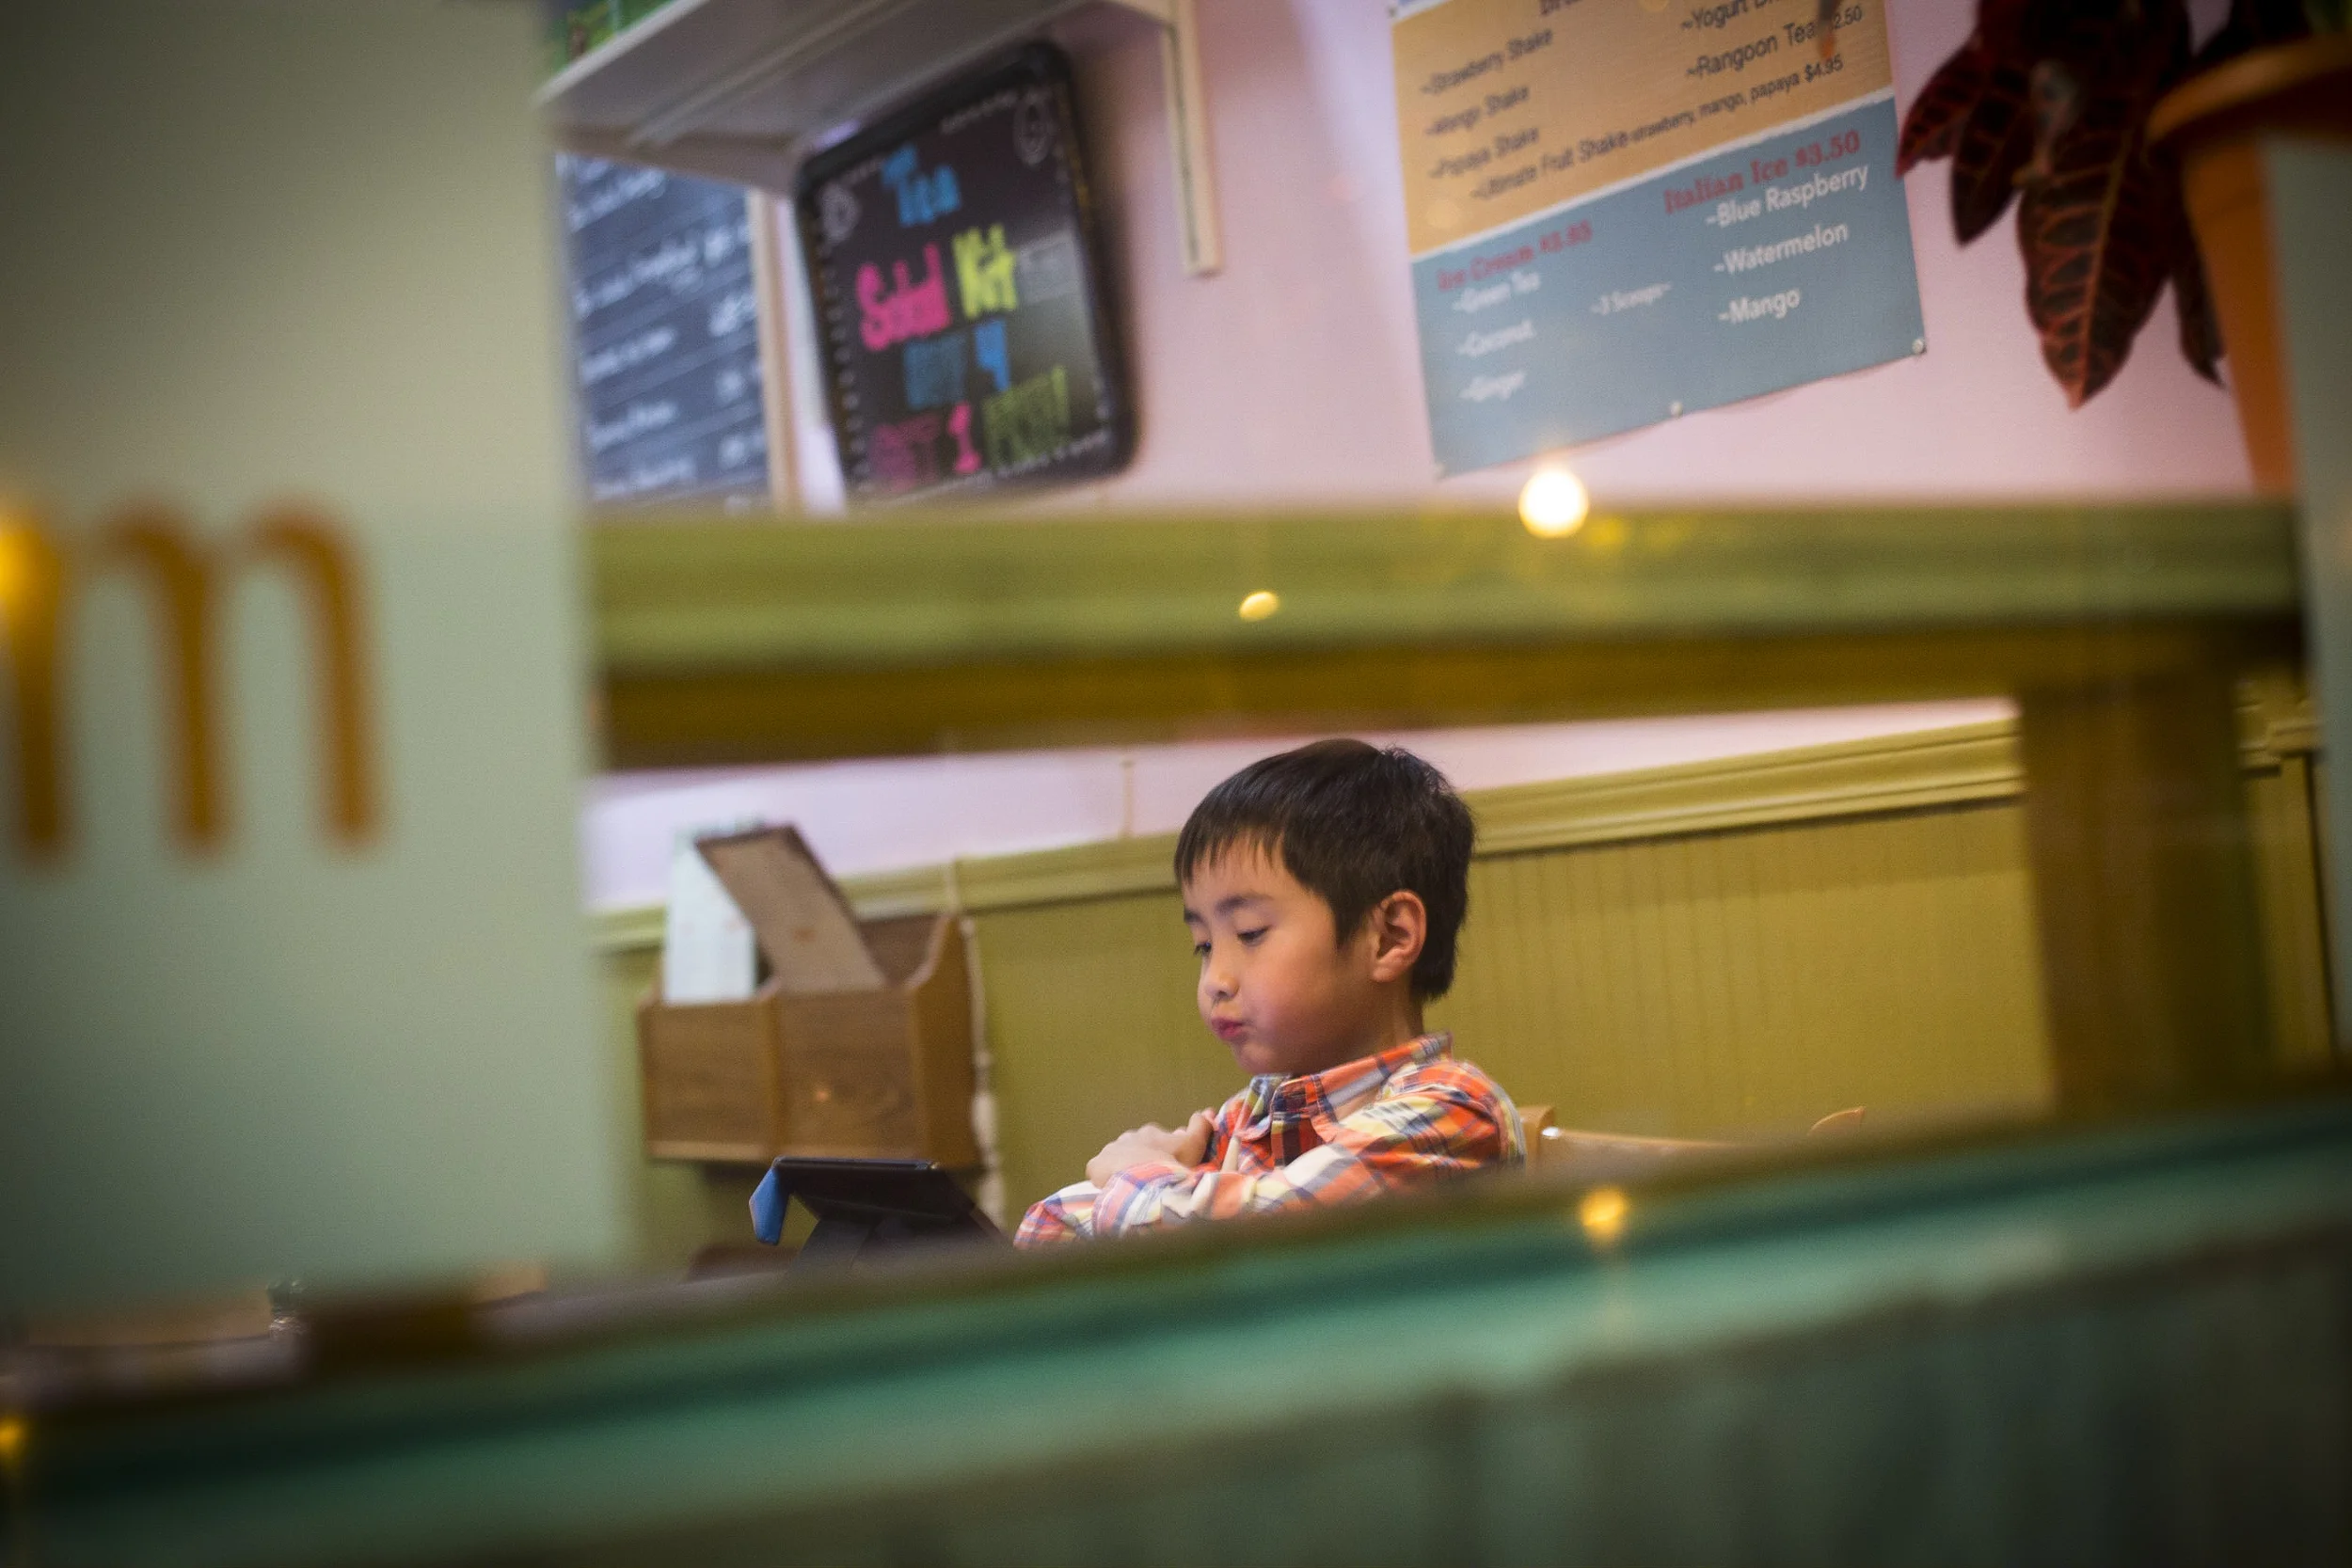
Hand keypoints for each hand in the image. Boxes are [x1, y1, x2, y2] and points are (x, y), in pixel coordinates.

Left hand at [1085, 1110, 1213, 1185]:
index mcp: (1151, 1133)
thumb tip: (1206, 1111)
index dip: (1167, 1152)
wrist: (1143, 1179)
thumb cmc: (1170, 1163)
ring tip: (1133, 1187)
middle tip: (1153, 1178)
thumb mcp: (1194, 1145)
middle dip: (1145, 1159)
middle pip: (1139, 1149)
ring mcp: (1111, 1150)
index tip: (1172, 1165)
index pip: (1161, 1141)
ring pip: (1119, 1159)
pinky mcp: (1095, 1165)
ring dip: (1125, 1169)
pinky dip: (1105, 1177)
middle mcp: (1129, 1137)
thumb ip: (1201, 1126)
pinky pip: (1100, 1170)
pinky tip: (1113, 1189)